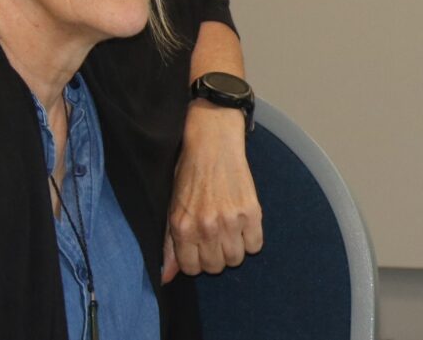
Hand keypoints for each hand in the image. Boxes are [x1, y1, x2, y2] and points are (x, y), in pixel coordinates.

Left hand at [162, 99, 262, 283]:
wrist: (212, 144)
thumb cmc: (189, 174)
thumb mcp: (172, 207)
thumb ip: (169, 244)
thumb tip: (167, 277)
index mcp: (182, 227)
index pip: (191, 269)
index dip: (195, 260)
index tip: (198, 247)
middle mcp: (206, 228)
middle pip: (216, 267)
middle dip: (214, 255)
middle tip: (214, 235)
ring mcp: (230, 221)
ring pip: (236, 259)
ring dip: (233, 248)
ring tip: (228, 229)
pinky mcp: (252, 213)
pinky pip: (255, 245)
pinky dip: (250, 239)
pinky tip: (241, 223)